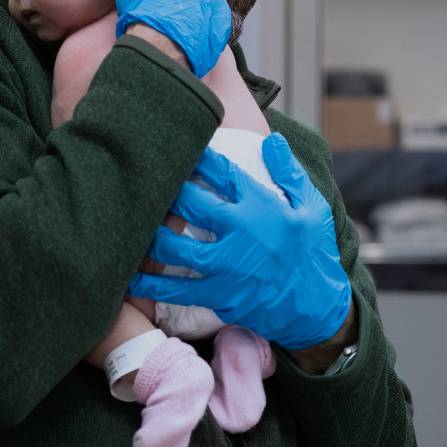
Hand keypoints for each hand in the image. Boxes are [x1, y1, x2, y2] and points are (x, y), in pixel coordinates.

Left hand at [128, 133, 351, 349]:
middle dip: (167, 191)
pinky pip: (178, 289)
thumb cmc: (312, 252)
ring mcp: (227, 266)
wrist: (316, 307)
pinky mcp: (219, 294)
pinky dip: (151, 284)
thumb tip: (272, 140)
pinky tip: (131, 277)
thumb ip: (289, 173)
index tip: (179, 147)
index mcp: (261, 207)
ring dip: (152, 235)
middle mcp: (241, 234)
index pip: (223, 173)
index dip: (198, 158)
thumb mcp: (311, 207)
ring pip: (177, 247)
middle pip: (192, 204)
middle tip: (148, 180)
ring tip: (134, 223)